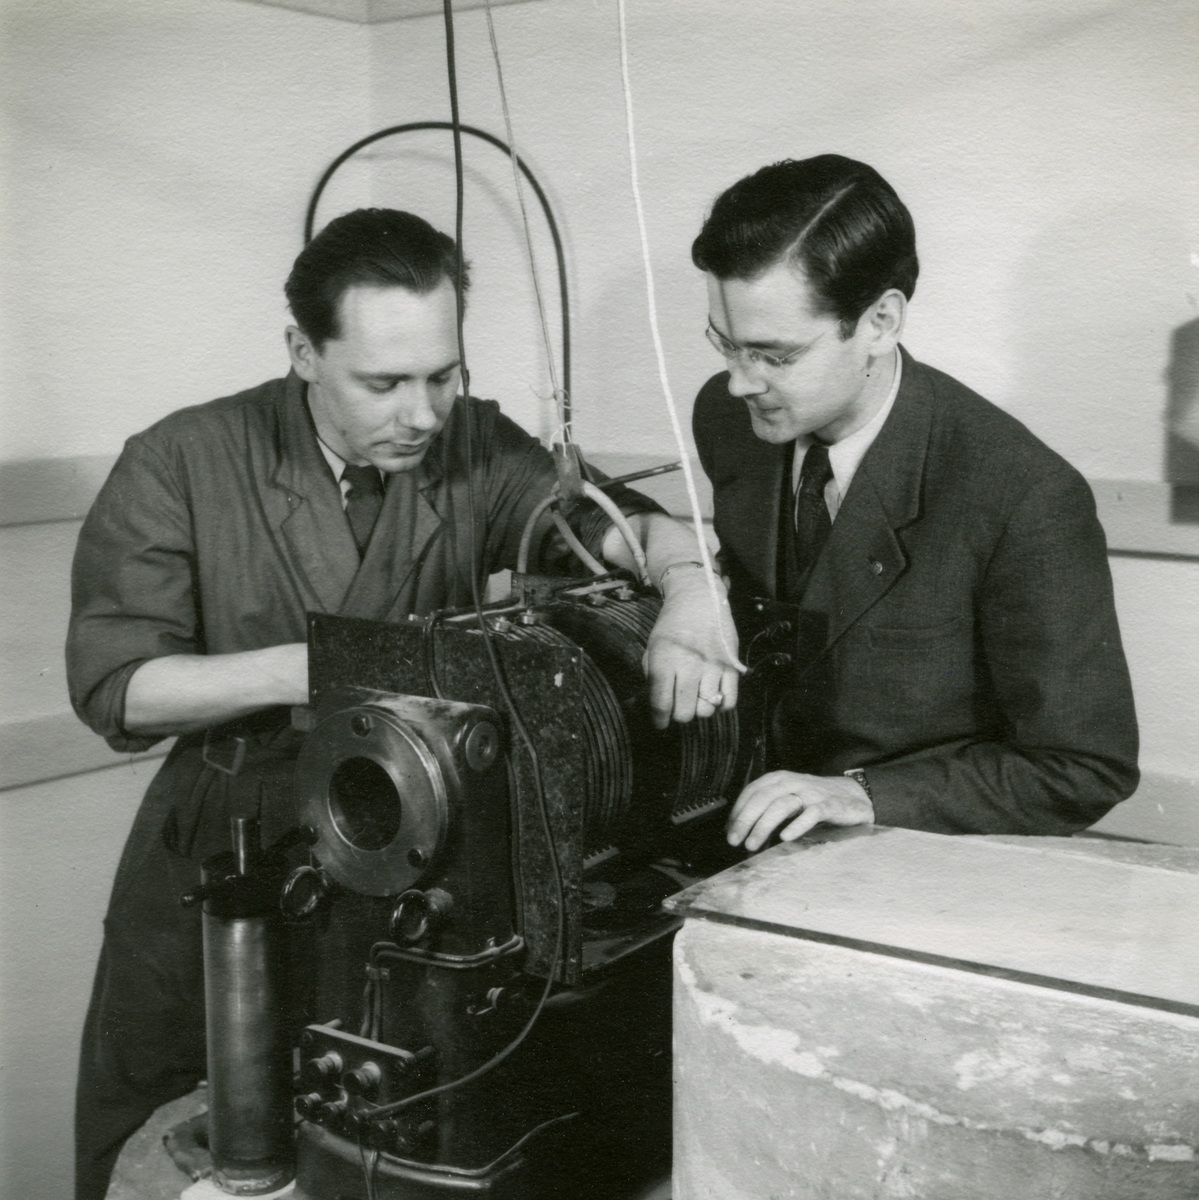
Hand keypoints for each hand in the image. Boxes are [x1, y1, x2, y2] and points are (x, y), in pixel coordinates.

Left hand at [643, 567, 739, 728]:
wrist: (699, 598)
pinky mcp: (732, 665)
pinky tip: (713, 695)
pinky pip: (729, 701)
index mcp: (664, 659)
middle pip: (685, 712)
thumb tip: (656, 706)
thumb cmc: (672, 626)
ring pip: (707, 710)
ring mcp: (713, 666)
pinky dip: (721, 705)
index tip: (660, 723)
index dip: (659, 720)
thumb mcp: (653, 647)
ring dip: (699, 708)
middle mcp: (689, 664)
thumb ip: (652, 677)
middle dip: (679, 715)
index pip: (661, 703)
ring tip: (695, 696)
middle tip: (678, 705)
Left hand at [726, 771, 873, 850]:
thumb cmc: (814, 800)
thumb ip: (767, 808)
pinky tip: (785, 837)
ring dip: (763, 826)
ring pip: (782, 805)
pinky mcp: (830, 806)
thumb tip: (739, 828)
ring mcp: (812, 794)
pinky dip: (797, 825)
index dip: (738, 811)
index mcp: (780, 779)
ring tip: (751, 845)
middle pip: (763, 798)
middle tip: (733, 840)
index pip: (752, 791)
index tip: (728, 830)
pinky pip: (812, 814)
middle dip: (745, 820)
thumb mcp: (788, 798)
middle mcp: (794, 783)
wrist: (854, 796)